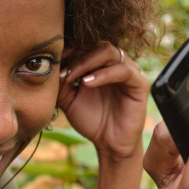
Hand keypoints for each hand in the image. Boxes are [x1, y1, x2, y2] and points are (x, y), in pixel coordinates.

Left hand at [57, 43, 149, 159]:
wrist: (108, 143)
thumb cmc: (90, 120)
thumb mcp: (68, 100)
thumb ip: (60, 83)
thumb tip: (49, 66)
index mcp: (100, 65)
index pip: (86, 46)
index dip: (70, 51)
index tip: (53, 60)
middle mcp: (115, 64)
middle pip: (98, 45)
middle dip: (78, 56)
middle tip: (63, 70)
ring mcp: (129, 72)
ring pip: (110, 52)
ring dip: (88, 62)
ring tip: (74, 77)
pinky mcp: (139, 83)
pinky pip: (124, 70)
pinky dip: (103, 74)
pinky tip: (87, 83)